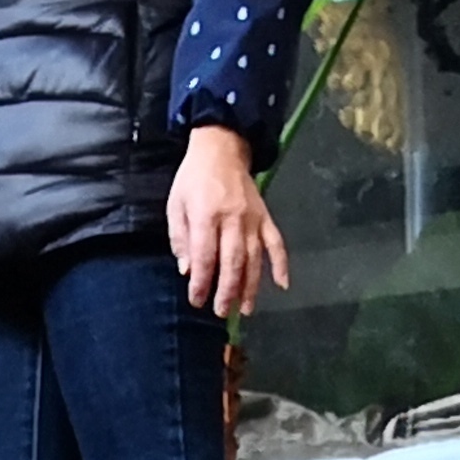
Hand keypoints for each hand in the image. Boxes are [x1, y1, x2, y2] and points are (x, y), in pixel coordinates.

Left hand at [167, 124, 287, 320]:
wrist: (221, 147)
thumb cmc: (193, 178)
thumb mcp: (176, 204)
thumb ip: (180, 238)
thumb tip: (187, 270)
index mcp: (206, 215)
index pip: (205, 256)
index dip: (201, 282)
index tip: (197, 300)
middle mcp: (232, 218)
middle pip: (232, 261)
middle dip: (227, 290)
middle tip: (222, 311)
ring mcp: (252, 218)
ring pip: (254, 258)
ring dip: (251, 286)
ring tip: (247, 309)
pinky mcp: (265, 216)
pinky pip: (276, 243)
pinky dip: (281, 264)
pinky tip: (283, 285)